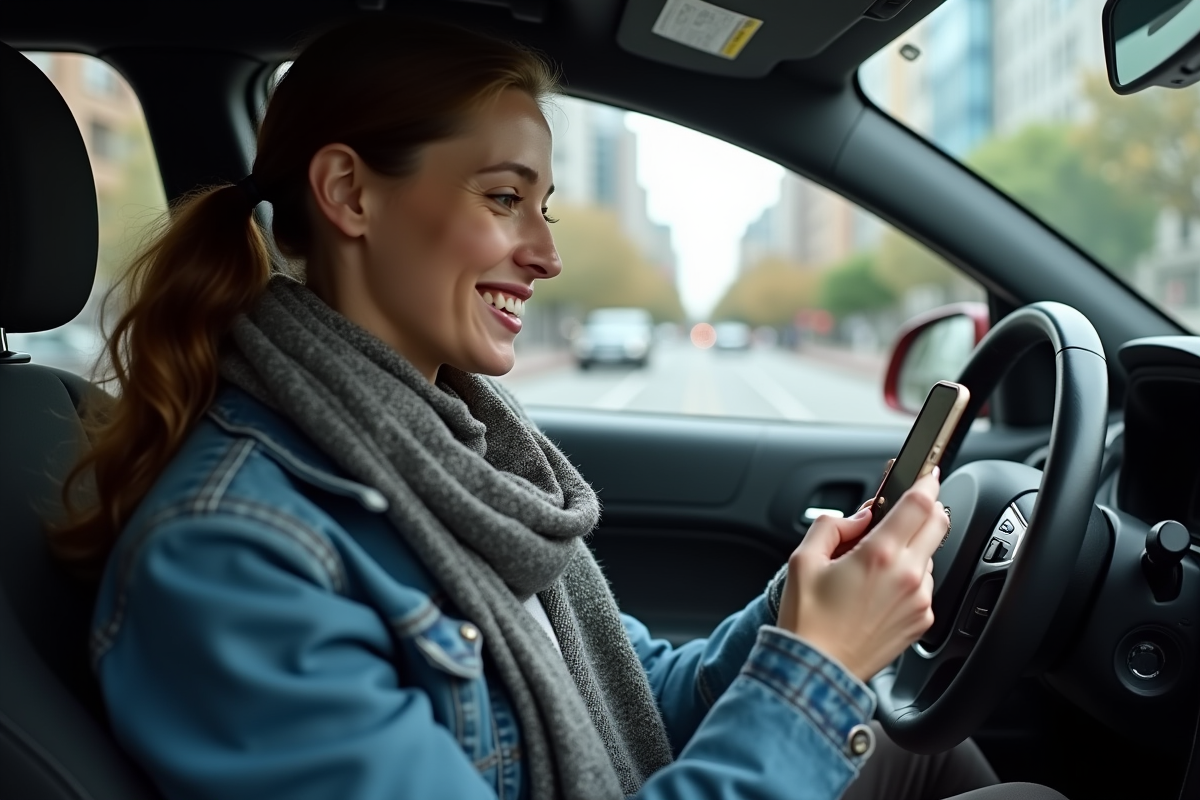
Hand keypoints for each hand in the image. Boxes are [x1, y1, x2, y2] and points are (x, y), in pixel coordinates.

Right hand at [776, 473, 947, 681]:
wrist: (817, 670)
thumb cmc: (808, 619)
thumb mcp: (803, 559)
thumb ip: (832, 525)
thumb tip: (858, 517)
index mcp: (878, 555)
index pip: (919, 503)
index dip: (925, 481)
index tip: (926, 473)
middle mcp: (907, 576)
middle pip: (938, 523)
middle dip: (927, 507)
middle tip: (908, 506)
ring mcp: (919, 600)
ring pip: (930, 554)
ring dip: (912, 546)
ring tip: (874, 563)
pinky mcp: (922, 620)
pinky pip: (924, 584)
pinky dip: (909, 576)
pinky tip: (880, 588)